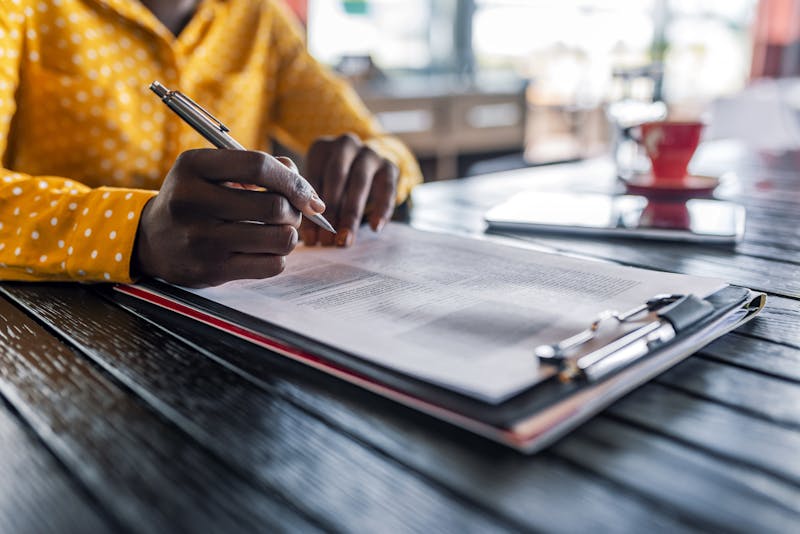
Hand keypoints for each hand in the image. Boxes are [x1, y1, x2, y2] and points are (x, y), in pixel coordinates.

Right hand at [133, 149, 325, 286]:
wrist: (151, 241)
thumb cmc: (195, 199)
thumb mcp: (213, 172)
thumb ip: (258, 168)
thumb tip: (304, 188)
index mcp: (193, 166)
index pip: (259, 166)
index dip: (293, 180)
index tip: (307, 194)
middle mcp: (193, 202)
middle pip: (274, 206)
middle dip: (294, 210)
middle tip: (289, 213)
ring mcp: (201, 239)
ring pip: (279, 238)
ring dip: (290, 235)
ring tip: (278, 231)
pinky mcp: (211, 270)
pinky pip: (272, 265)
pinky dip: (278, 256)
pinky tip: (264, 250)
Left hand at [301, 134, 398, 246]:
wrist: (368, 167)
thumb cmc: (335, 184)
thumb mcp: (320, 188)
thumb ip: (313, 207)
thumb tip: (311, 239)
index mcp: (321, 148)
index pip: (313, 180)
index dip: (310, 210)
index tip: (311, 238)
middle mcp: (345, 145)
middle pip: (336, 177)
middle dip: (331, 212)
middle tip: (327, 241)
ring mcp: (369, 153)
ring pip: (360, 182)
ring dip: (351, 214)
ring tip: (345, 240)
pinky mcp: (389, 165)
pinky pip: (387, 188)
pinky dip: (381, 209)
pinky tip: (375, 228)